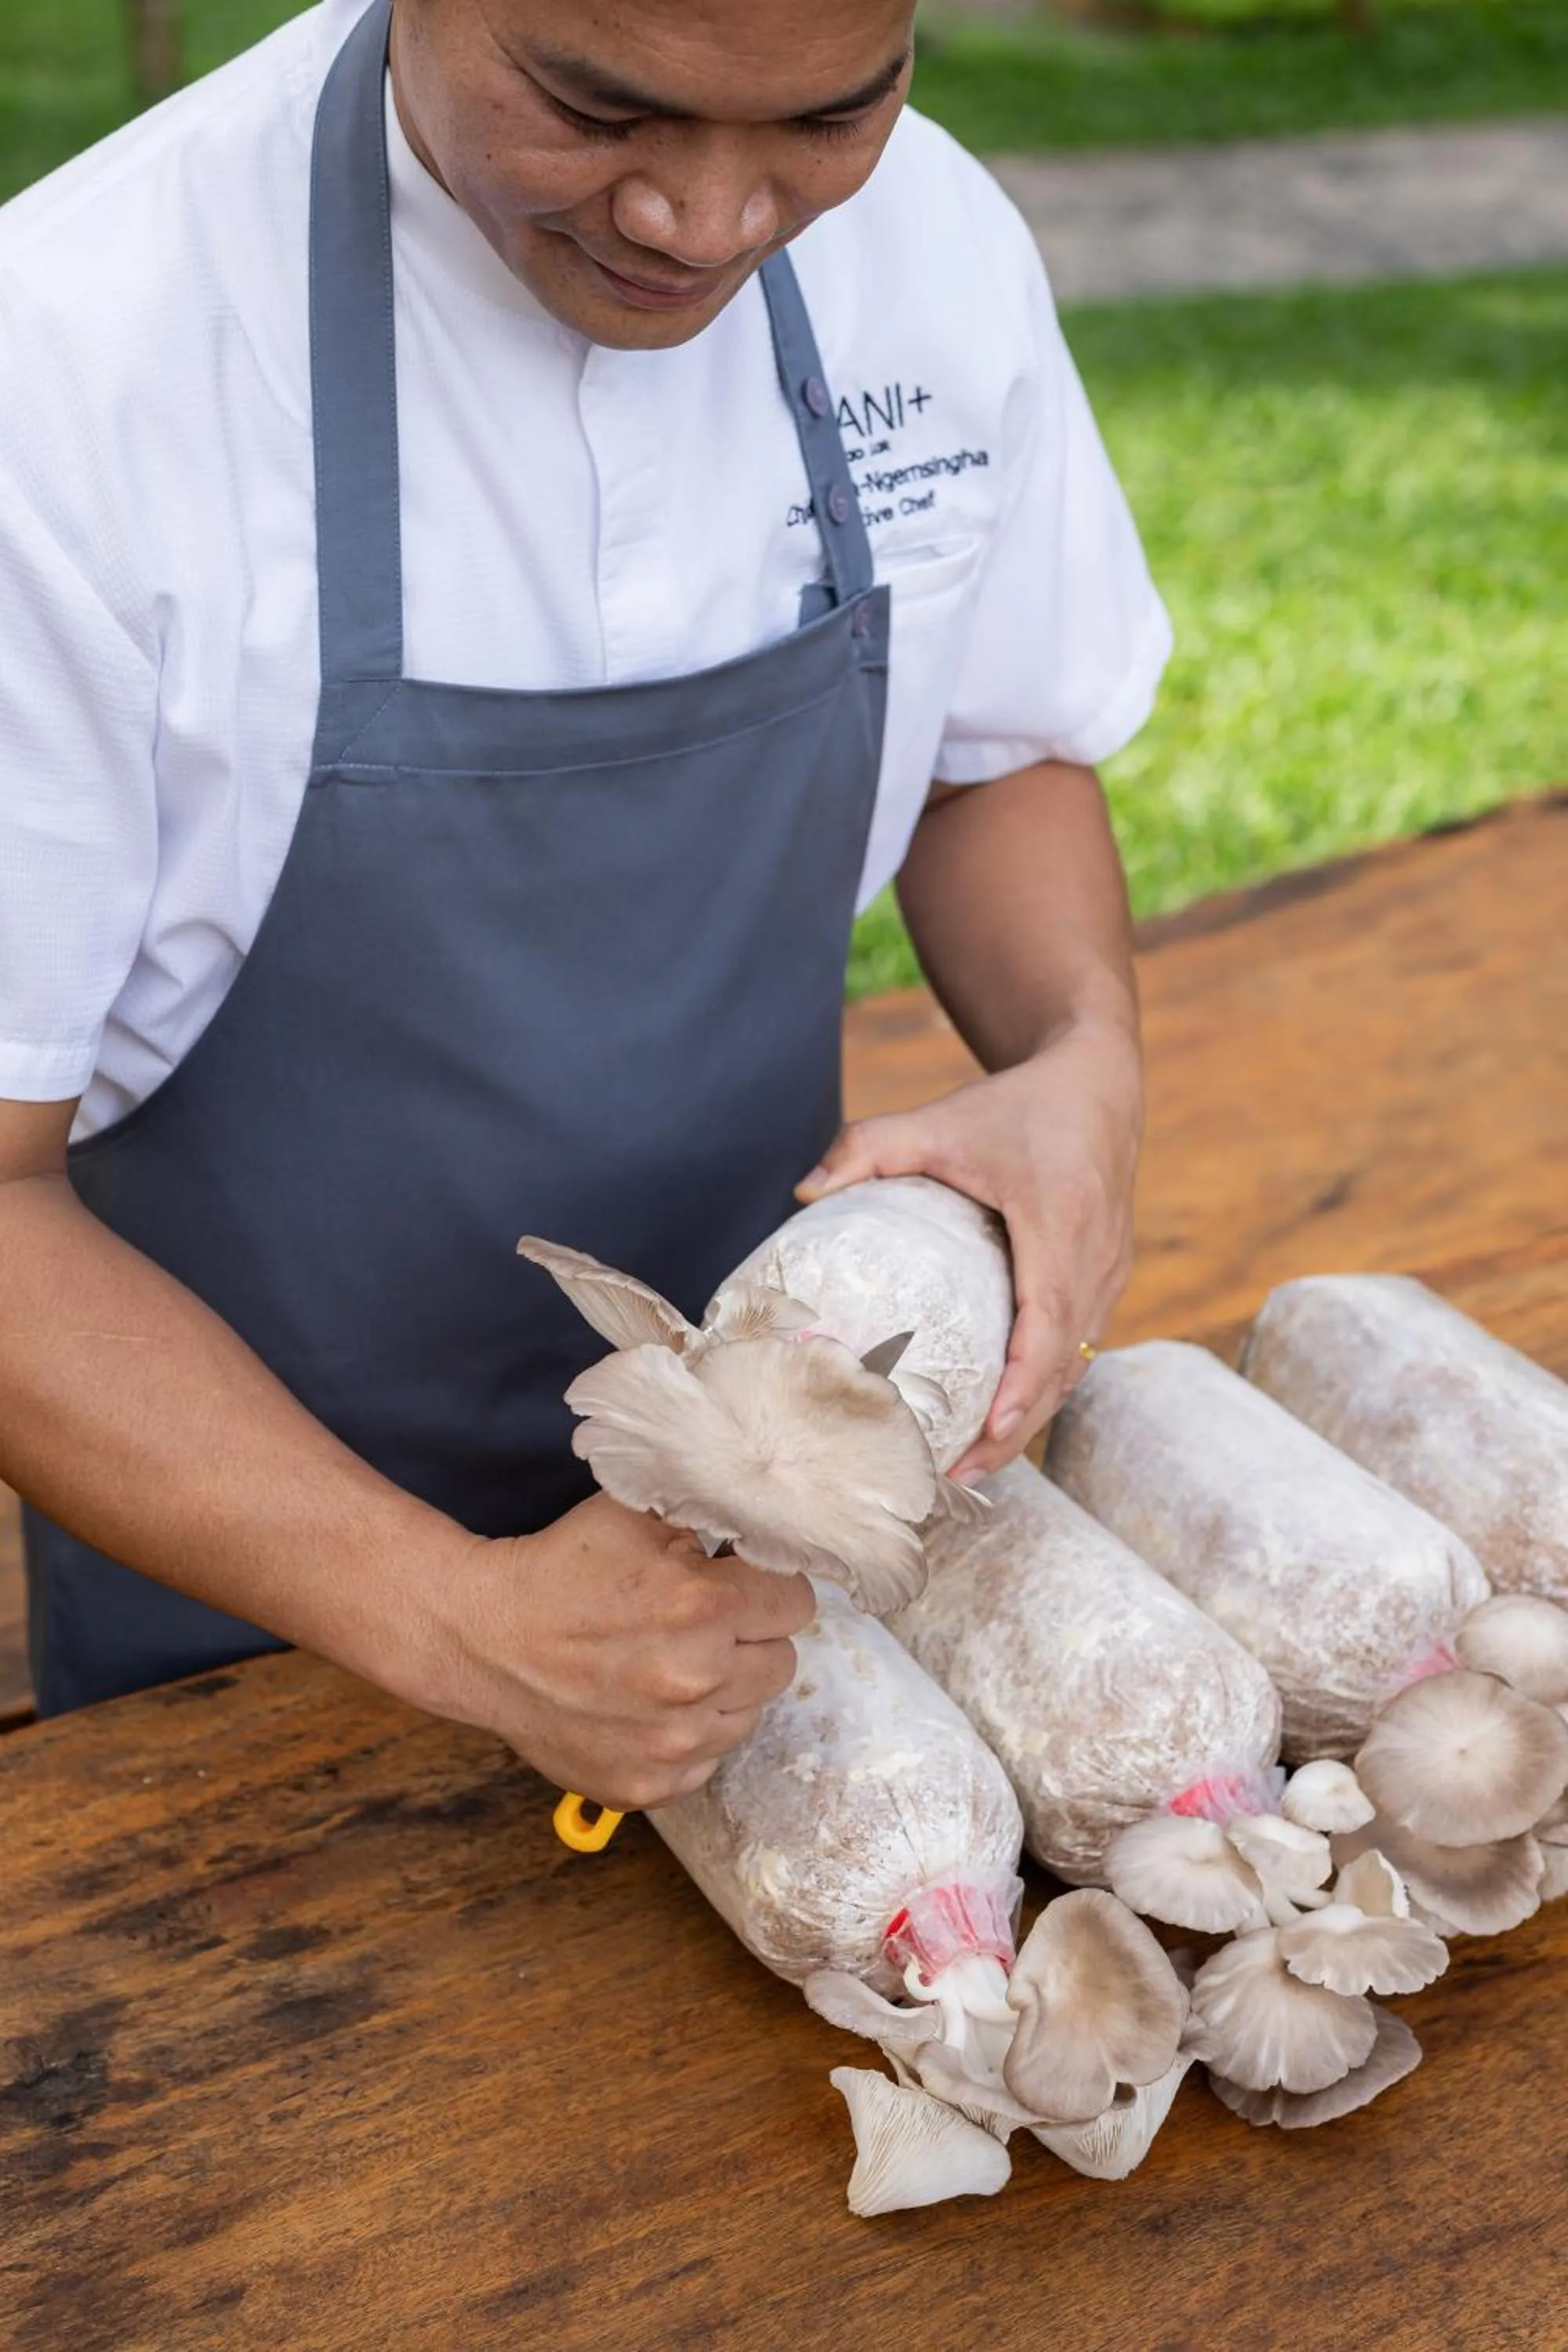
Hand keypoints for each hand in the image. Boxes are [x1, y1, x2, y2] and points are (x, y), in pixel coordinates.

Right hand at [431, 1493, 814, 1811]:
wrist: (483, 1638)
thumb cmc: (561, 1568)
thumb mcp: (635, 1512)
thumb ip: (708, 1513)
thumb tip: (764, 1521)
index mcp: (702, 1606)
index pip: (797, 1603)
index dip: (767, 1587)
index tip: (737, 1584)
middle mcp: (697, 1680)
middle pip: (782, 1662)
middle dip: (750, 1638)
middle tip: (700, 1625)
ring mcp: (673, 1744)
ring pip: (749, 1715)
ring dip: (724, 1690)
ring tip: (670, 1665)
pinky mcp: (648, 1787)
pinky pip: (707, 1762)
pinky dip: (688, 1737)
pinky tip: (647, 1707)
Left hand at [797, 1020, 1142, 1477]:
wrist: (1097, 1081)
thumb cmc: (1016, 1103)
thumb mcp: (940, 1118)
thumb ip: (868, 1147)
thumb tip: (800, 1192)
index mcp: (1061, 1222)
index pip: (1047, 1326)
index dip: (1021, 1390)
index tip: (986, 1434)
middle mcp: (1099, 1258)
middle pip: (1063, 1368)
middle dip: (1016, 1430)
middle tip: (958, 1475)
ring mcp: (1113, 1272)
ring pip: (1076, 1365)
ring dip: (1030, 1417)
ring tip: (972, 1460)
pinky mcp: (1112, 1277)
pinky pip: (1079, 1346)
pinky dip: (1043, 1385)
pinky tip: (1000, 1413)